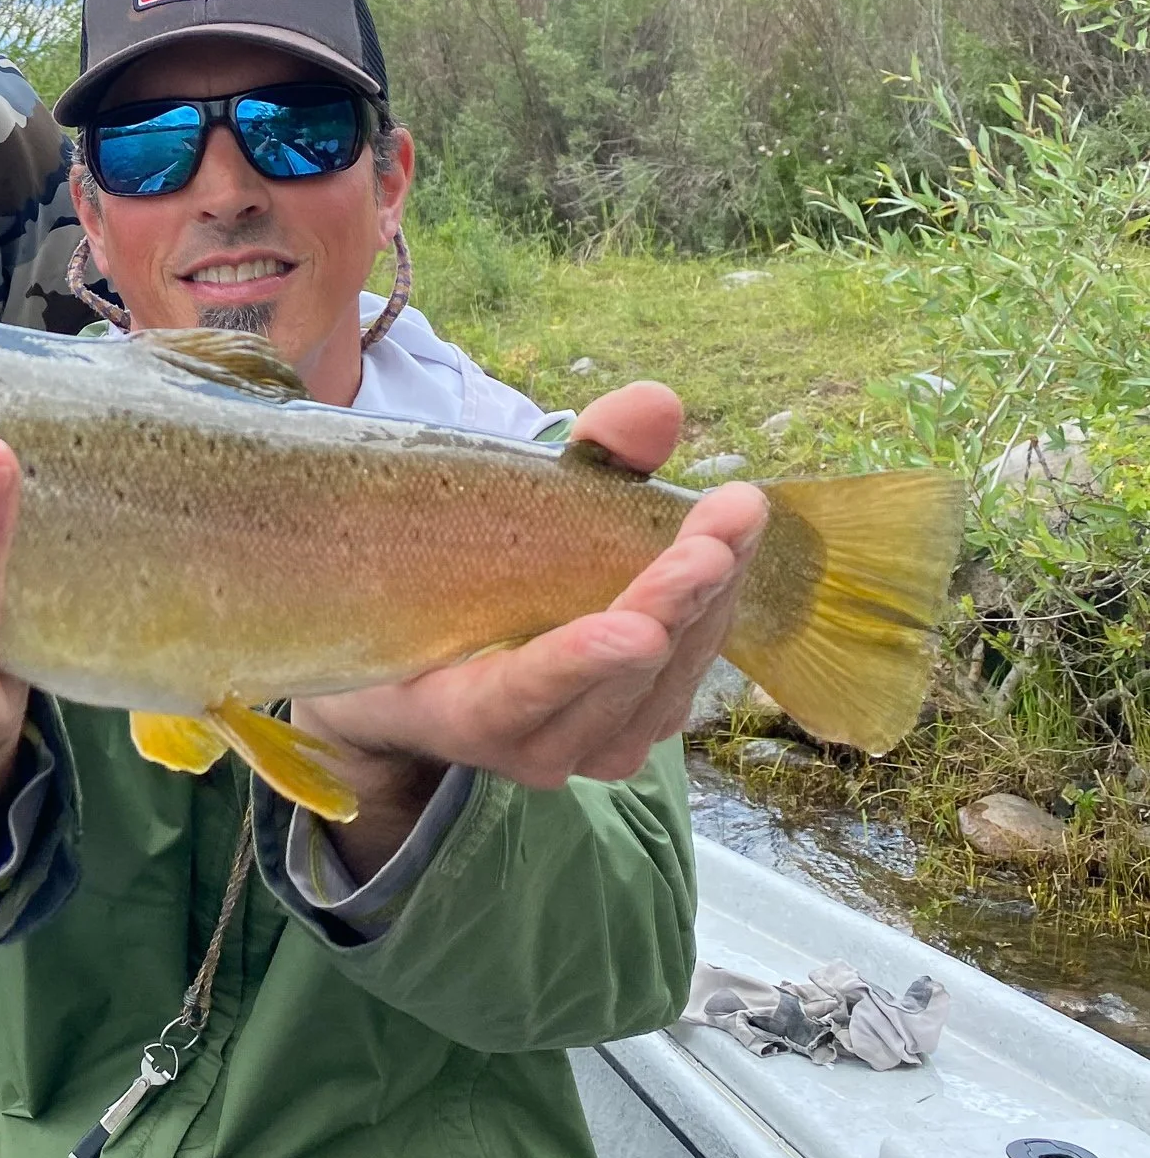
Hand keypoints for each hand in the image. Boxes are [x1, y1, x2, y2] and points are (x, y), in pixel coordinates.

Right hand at [295, 381, 766, 874]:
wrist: (420, 682)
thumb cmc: (432, 597)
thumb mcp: (468, 525)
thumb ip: (576, 463)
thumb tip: (658, 403)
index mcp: (455, 709)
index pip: (518, 694)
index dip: (575, 664)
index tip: (633, 629)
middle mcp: (525, 746)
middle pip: (617, 686)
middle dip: (674, 604)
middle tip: (720, 532)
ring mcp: (583, 753)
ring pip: (660, 690)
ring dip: (706, 607)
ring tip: (737, 522)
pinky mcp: (624, 740)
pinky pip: (677, 690)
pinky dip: (707, 622)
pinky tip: (729, 560)